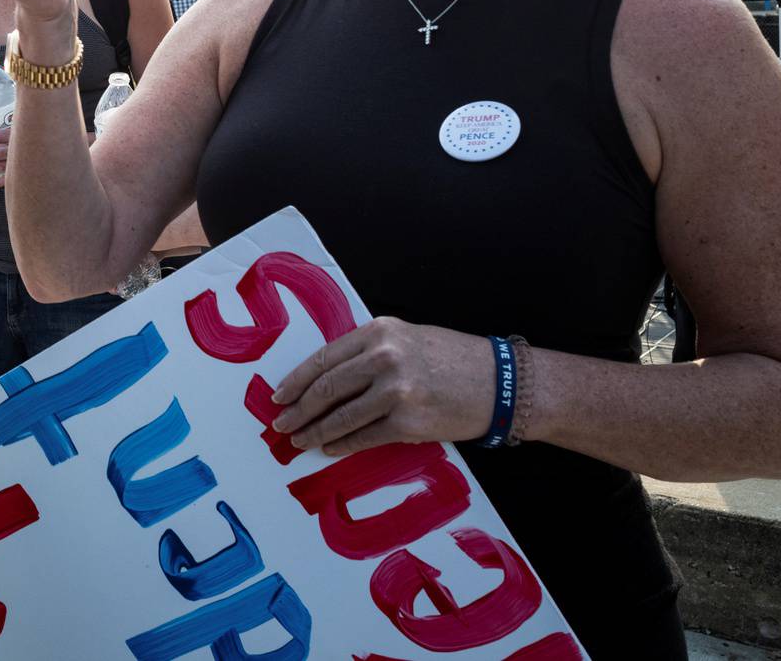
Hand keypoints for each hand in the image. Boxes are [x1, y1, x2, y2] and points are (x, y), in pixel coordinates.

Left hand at [267, 318, 495, 455]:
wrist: (501, 384)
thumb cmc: (453, 360)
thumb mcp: (406, 339)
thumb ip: (368, 352)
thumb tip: (326, 379)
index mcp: (379, 332)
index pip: (324, 358)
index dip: (296, 380)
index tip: (279, 395)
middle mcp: (384, 358)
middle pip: (326, 388)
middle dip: (298, 409)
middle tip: (280, 423)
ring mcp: (396, 392)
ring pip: (341, 416)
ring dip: (315, 431)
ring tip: (299, 441)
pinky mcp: (408, 423)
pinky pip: (365, 437)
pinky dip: (342, 445)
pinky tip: (329, 448)